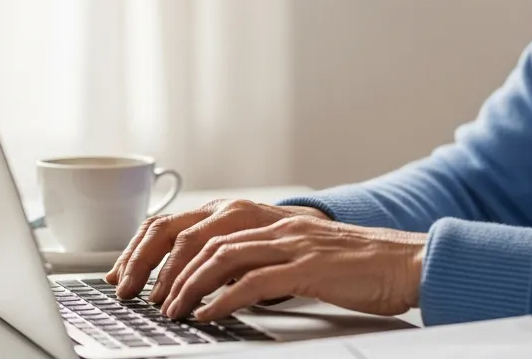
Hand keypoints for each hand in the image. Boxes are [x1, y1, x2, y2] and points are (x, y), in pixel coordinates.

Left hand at [104, 199, 328, 299]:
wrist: (403, 260)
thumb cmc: (350, 263)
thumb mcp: (291, 253)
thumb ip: (252, 258)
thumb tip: (209, 281)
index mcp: (261, 216)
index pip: (189, 223)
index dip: (150, 248)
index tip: (127, 276)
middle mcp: (270, 221)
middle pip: (194, 235)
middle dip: (158, 268)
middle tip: (140, 297)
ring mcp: (289, 241)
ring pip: (219, 256)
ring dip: (186, 286)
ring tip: (170, 311)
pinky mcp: (307, 265)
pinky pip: (254, 281)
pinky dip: (224, 299)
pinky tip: (208, 316)